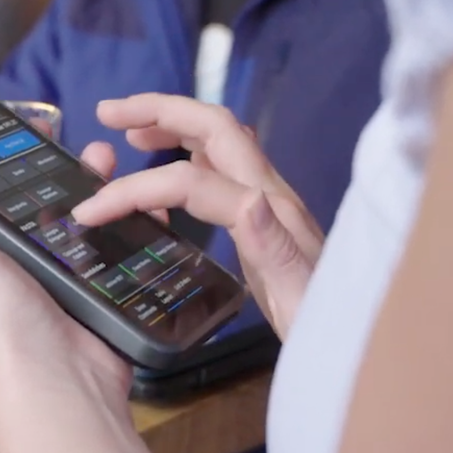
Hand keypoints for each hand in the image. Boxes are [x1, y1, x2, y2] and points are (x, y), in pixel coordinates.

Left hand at [0, 134, 130, 403]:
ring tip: (103, 158)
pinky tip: (135, 195)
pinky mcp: (91, 272)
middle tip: (65, 134)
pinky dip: (124, 209)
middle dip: (49, 155)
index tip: (3, 113)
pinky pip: (109, 228)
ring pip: (75, 201)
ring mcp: (53, 259)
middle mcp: (7, 245)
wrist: (56, 370)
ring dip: (92, 177)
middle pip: (30, 183)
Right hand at [70, 94, 320, 337]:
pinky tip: (172, 176)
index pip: (192, 179)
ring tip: (130, 133)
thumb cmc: (329, 331)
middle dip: (159, 110)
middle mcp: (273, 195)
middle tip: (108, 113)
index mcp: (272, 213)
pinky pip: (225, 169)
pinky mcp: (269, 220)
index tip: (91, 211)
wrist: (360, 343)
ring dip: (175, 125)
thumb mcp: (300, 302)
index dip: (137, 187)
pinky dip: (190, 157)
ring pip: (220, 142)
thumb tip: (247, 201)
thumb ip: (276, 250)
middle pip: (215, 128)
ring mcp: (272, 204)